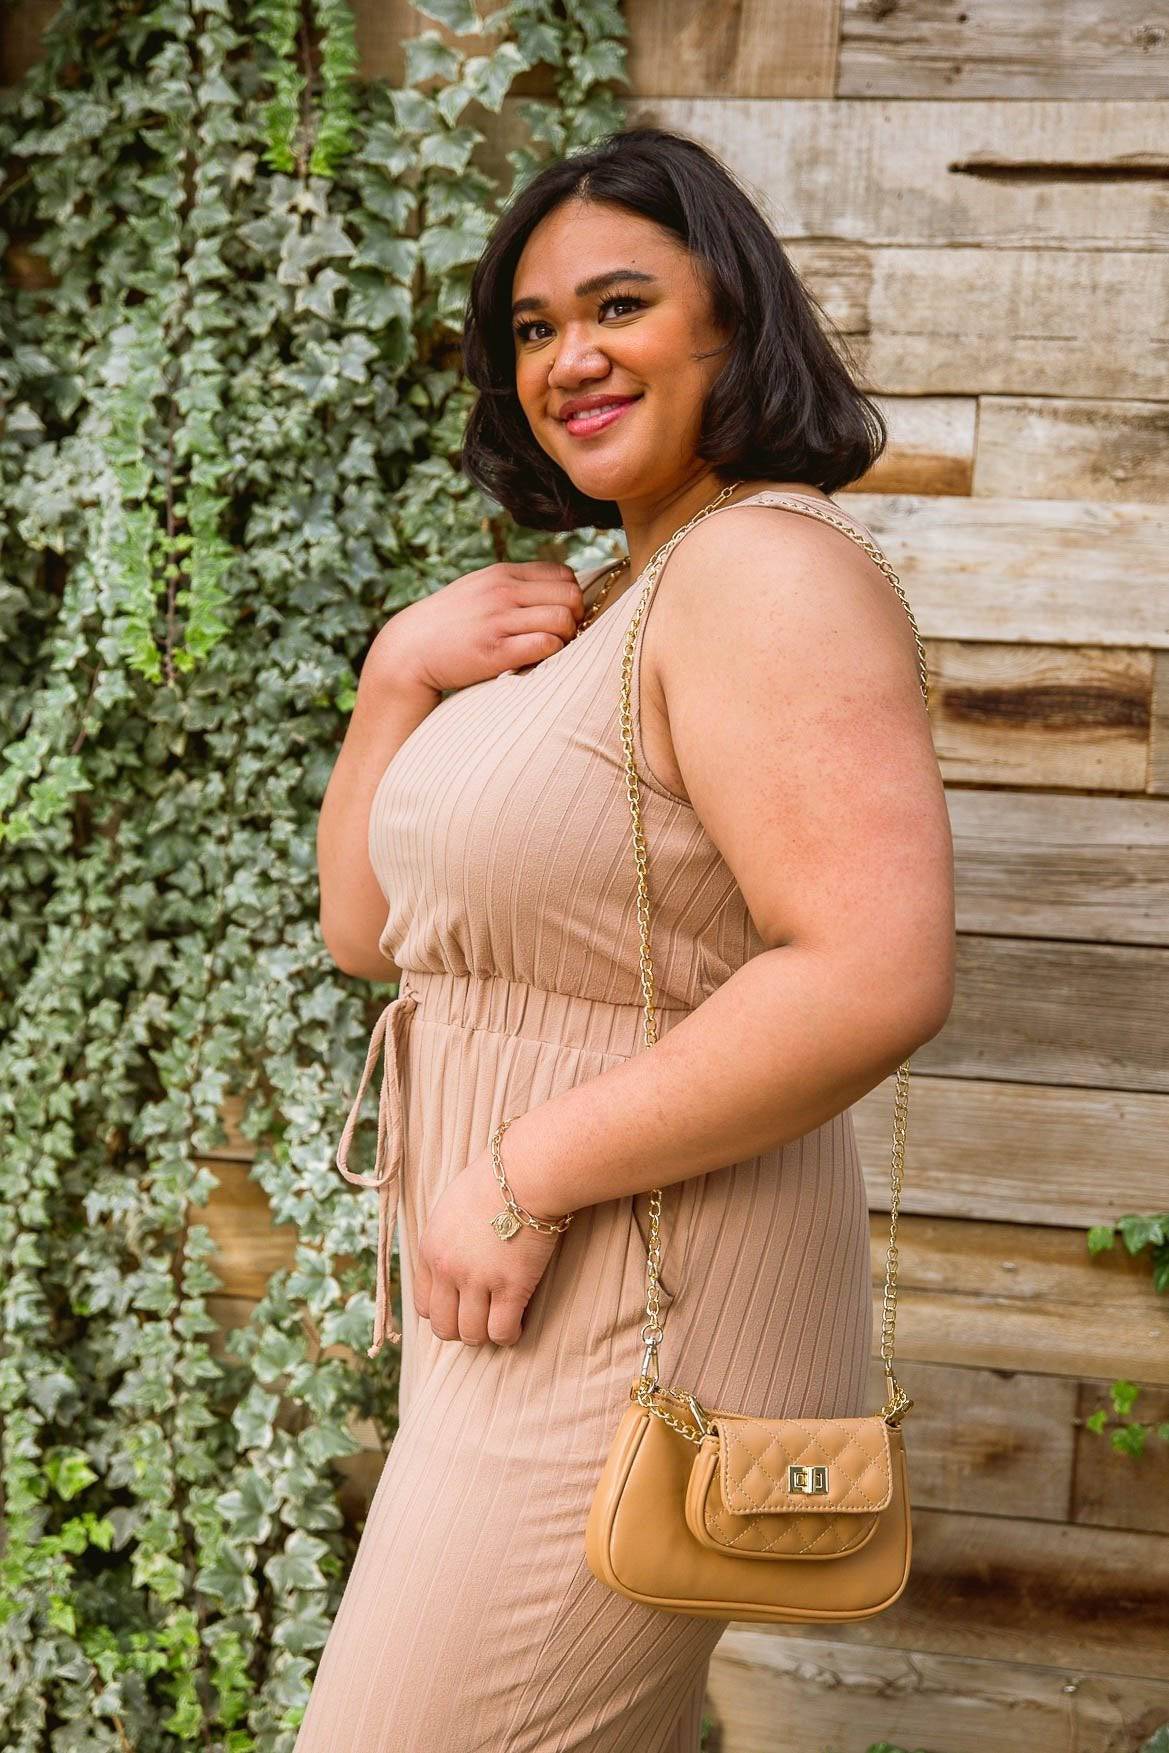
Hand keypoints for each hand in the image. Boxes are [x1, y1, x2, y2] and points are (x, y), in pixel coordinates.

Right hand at [366, 561, 584, 697]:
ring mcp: (498, 620)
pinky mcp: (495, 651)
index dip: (570, 597)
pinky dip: (551, 654)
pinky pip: (546, 645)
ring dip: (566, 639)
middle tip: (561, 637)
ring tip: (550, 650)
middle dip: (575, 618)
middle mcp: (502, 591)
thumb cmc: (450, 625)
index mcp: (502, 573)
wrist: (408, 650)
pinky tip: (536, 660)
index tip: (560, 616)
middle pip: (571, 596)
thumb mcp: (479, 589)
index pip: (563, 575)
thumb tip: (557, 592)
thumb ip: (513, 586)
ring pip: (563, 619)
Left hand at [414, 1146, 564, 1344]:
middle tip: (481, 1320)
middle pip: (443, 1327)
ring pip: (471, 1334)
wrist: (524, 1174)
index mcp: (430, 1249)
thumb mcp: (450, 1207)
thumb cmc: (494, 1181)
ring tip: (500, 1322)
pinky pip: (501, 1331)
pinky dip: (509, 1334)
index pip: (423, 1305)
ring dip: (485, 1334)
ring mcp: (477, 1280)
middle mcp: (447, 1269)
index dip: (443, 1312)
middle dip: (461, 1330)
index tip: (460, 1307)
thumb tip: (454, 1254)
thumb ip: (445, 1238)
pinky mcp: (510, 1286)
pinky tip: (518, 1323)